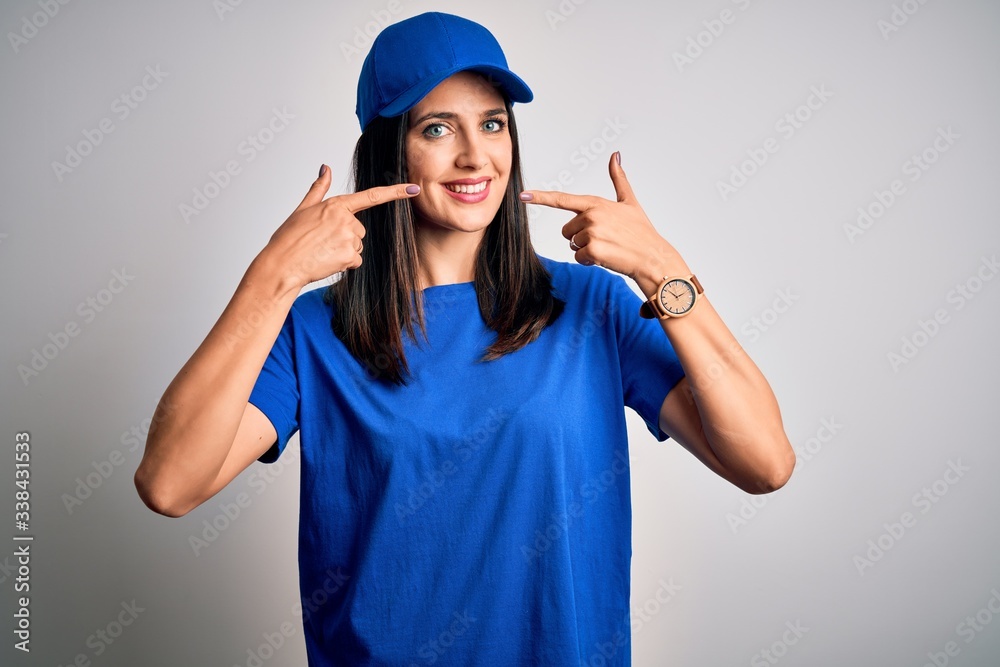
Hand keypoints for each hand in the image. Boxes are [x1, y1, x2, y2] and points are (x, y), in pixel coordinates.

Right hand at [262, 165, 419, 288]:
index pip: (371, 196)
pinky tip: (326, 261)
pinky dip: (344, 264)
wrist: (281, 264)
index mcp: (336, 205)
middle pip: (359, 230)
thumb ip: (319, 189)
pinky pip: (355, 261)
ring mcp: (348, 237)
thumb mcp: (303, 209)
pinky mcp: (349, 255)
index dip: (395, 192)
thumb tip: (325, 167)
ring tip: (321, 251)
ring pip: (357, 246)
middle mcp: (345, 219)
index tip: (413, 190)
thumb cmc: (288, 238)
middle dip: (344, 237)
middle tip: (321, 242)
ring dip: (343, 251)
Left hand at [520, 152, 688, 291]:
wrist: (653, 257)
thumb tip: (615, 155)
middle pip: (566, 231)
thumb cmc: (641, 232)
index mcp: (596, 203)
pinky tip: (607, 257)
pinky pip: (579, 258)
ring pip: (572, 245)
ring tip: (608, 247)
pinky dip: (590, 261)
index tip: (522, 195)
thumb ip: (619, 179)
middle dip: (580, 238)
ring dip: (586, 250)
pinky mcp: (593, 250)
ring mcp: (592, 232)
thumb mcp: (630, 202)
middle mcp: (592, 215)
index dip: (540, 197)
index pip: (563, 199)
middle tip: (604, 239)